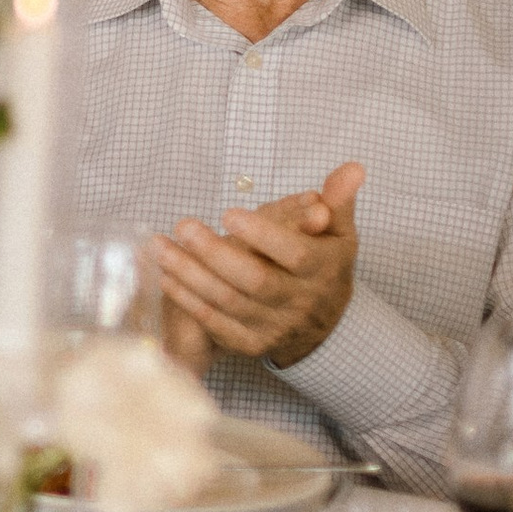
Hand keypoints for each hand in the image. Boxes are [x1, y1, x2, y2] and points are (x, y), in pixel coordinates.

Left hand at [157, 162, 362, 368]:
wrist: (324, 324)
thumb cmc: (324, 264)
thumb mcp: (339, 232)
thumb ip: (338, 200)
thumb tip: (352, 169)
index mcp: (323, 270)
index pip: (296, 255)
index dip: (264, 236)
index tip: (229, 214)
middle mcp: (299, 302)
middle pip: (255, 281)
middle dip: (216, 254)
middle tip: (184, 226)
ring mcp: (274, 326)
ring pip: (229, 302)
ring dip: (190, 275)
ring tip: (160, 247)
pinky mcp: (251, 343)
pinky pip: (215, 323)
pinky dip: (188, 301)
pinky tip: (165, 276)